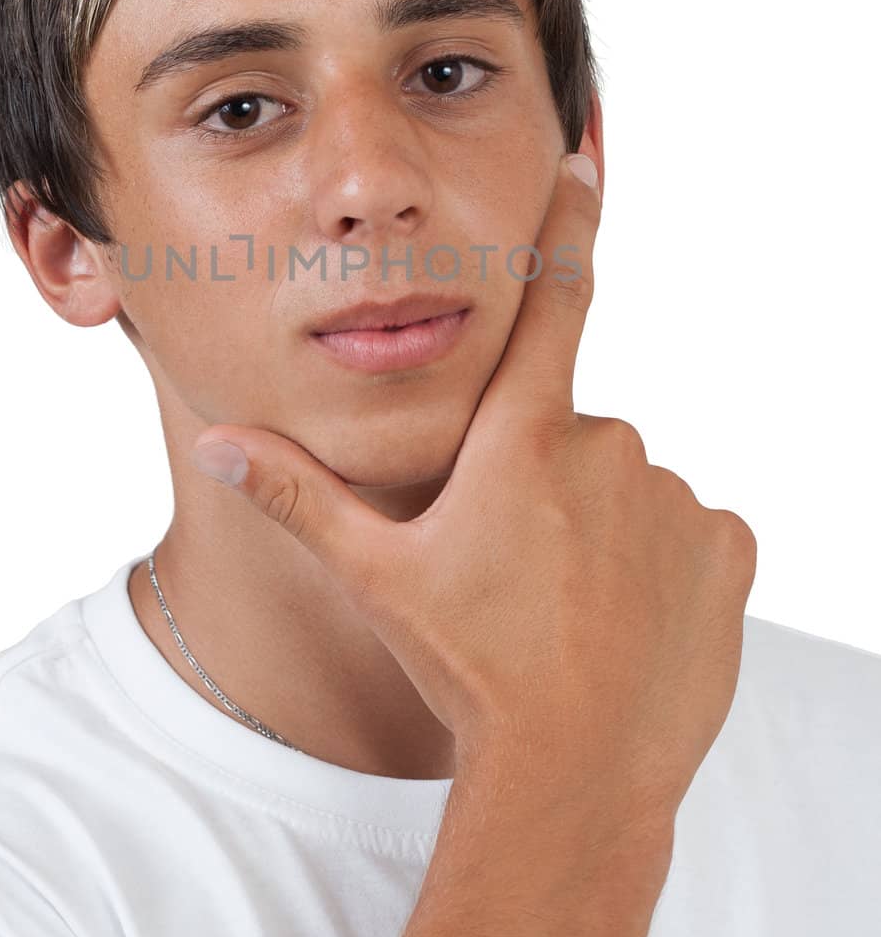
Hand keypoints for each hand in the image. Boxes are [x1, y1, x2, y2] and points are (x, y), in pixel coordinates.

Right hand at [190, 154, 756, 831]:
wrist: (575, 774)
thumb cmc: (470, 668)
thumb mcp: (374, 575)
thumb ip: (294, 495)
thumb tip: (212, 442)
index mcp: (522, 437)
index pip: (553, 297)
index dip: (566, 223)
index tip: (583, 161)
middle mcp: (608, 446)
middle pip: (571, 432)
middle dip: (543, 479)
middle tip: (513, 563)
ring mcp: (674, 499)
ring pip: (626, 487)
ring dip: (598, 525)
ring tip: (563, 604)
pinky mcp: (725, 551)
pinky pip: (685, 532)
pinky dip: (658, 561)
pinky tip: (620, 619)